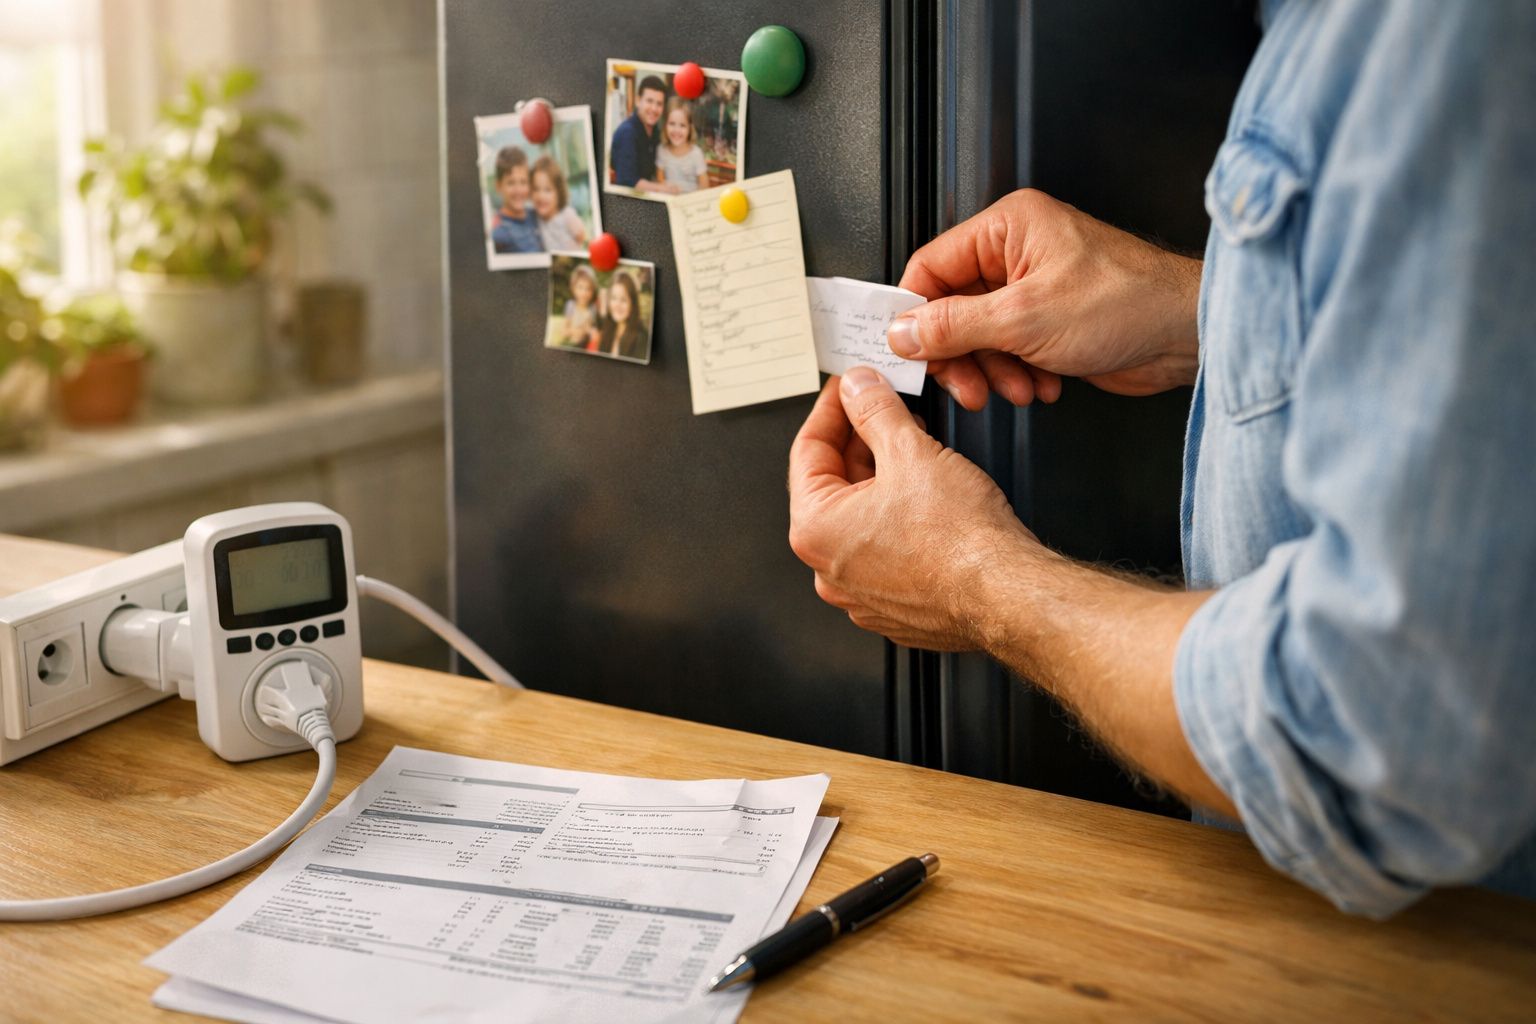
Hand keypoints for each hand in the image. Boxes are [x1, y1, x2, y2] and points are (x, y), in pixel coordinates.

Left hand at [788, 367, 1039, 649]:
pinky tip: (924, 496)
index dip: (833, 409)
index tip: (849, 390)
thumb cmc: (960, 541)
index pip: (807, 451)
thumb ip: (876, 410)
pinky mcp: (893, 605)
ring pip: (861, 519)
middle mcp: (828, 569)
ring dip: (882, 479)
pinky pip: (885, 550)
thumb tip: (859, 390)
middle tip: (884, 409)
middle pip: (834, 485)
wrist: (1005, 592)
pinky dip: (898, 519)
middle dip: (861, 443)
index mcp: (815, 531)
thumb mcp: (911, 451)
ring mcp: (860, 592)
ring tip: (912, 447)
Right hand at [892, 189, 1202, 410]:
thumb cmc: (1130, 302)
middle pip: (951, 308)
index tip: (906, 349)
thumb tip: (904, 331)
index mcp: (1008, 228)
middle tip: (965, 383)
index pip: (931, 266)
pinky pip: (1008, 352)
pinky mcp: (1049, 322)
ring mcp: (1033, 289)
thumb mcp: (1025, 317)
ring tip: (1015, 386)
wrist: (1188, 336)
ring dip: (992, 370)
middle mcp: (1017, 253)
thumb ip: (954, 325)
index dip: (913, 312)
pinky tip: (1041, 385)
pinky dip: (1017, 374)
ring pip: (979, 337)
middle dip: (960, 353)